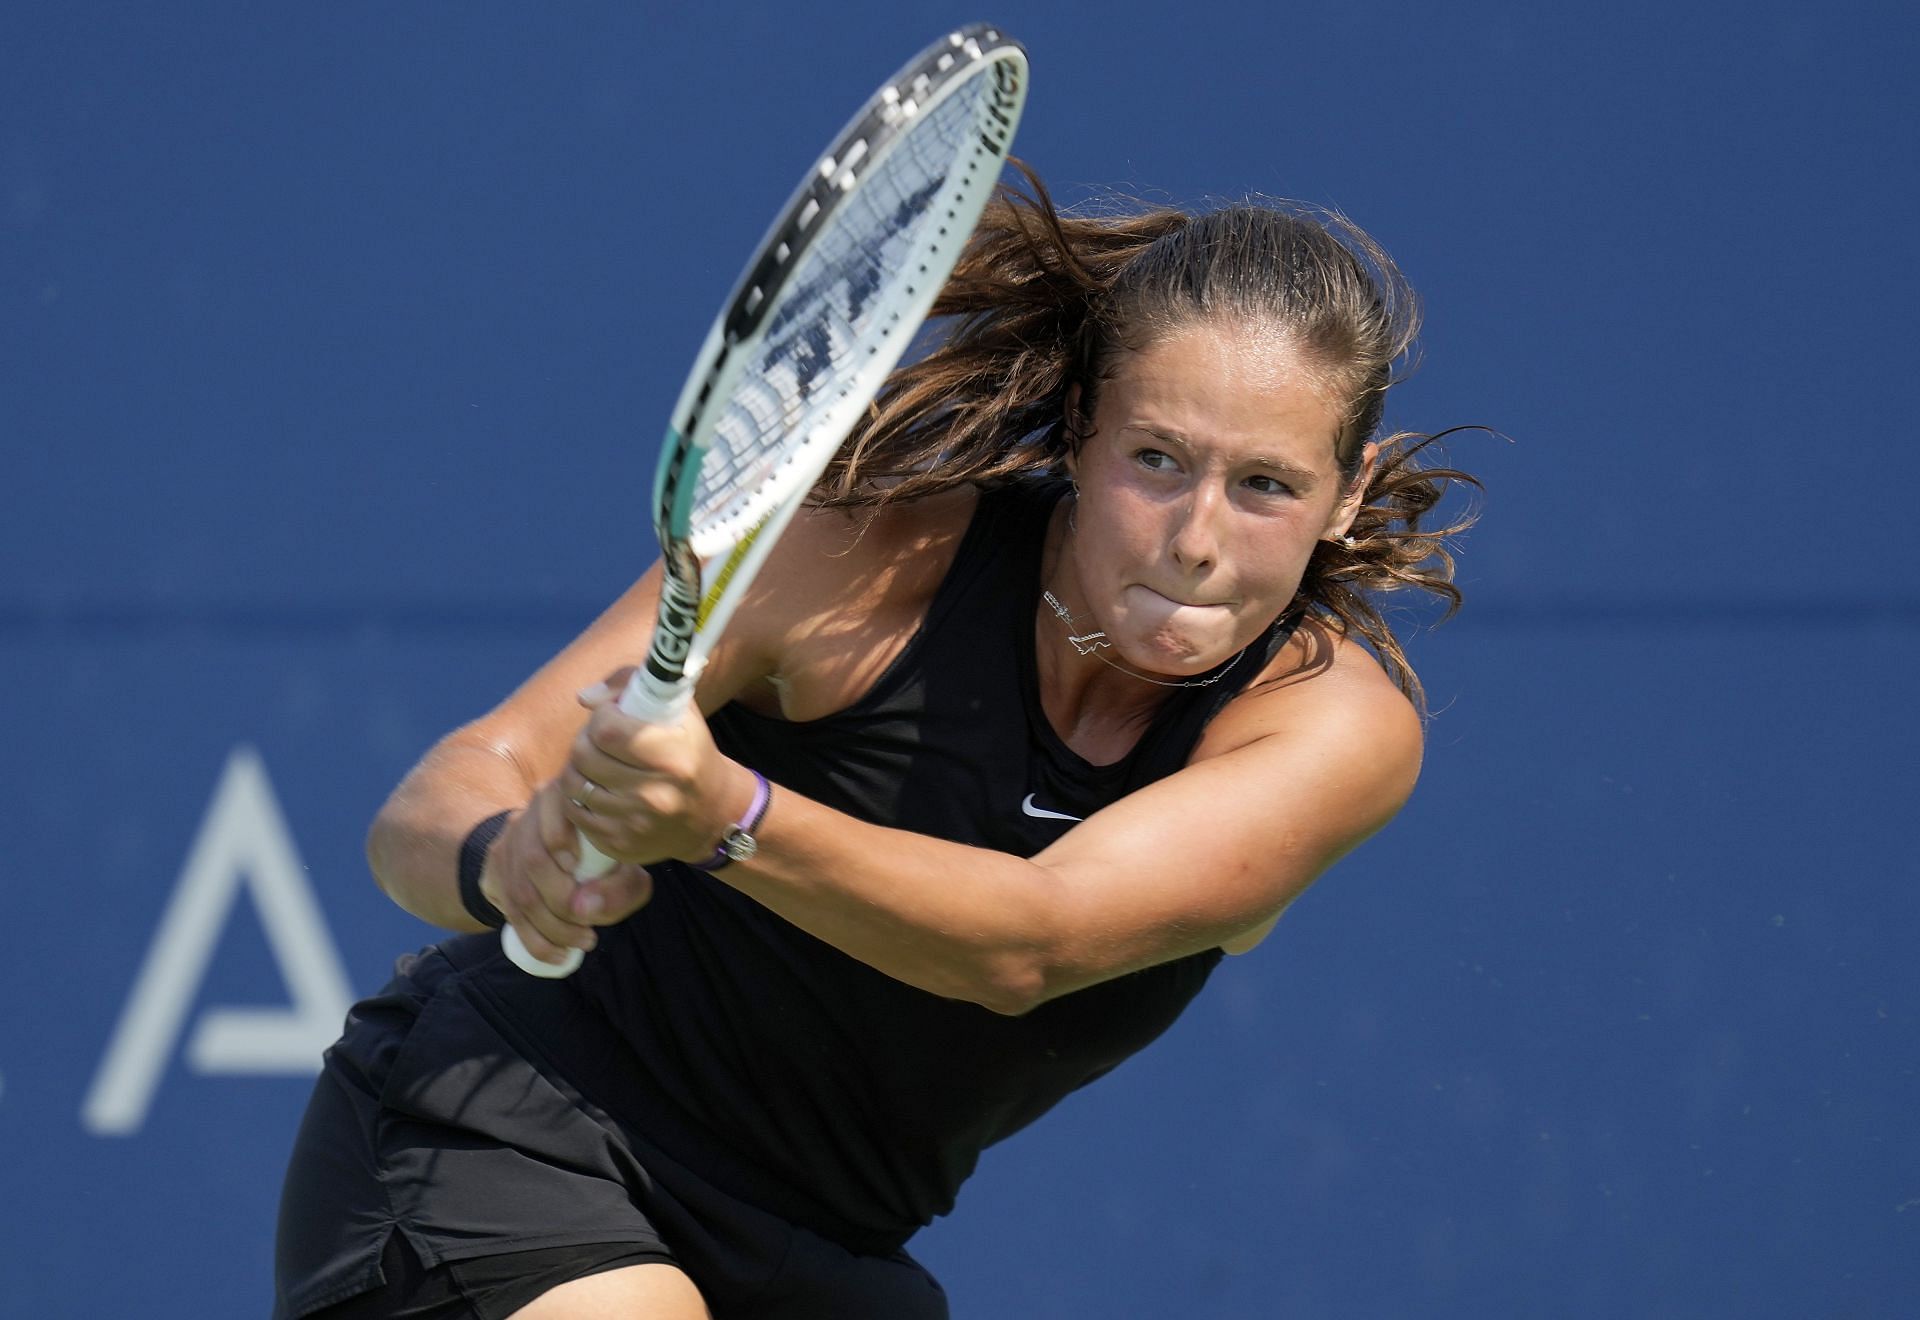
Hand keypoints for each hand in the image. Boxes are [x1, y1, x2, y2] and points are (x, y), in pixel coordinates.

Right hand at [479, 780, 655, 967]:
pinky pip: (511, 914)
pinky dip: (537, 941)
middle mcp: (529, 817)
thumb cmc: (605, 857)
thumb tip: (585, 908)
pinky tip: (560, 955)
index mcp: (562, 799)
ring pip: (522, 892)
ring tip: (584, 941)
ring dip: (553, 927)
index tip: (578, 867)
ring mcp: (509, 846)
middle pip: (534, 860)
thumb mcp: (624, 864)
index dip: (560, 836)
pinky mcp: (497, 874)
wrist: (559, 853)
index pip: (550, 807)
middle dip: (563, 901)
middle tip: (592, 926)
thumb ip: (622, 885)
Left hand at [556, 668, 757, 867]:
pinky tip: (598, 790)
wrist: (712, 814)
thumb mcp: (678, 710)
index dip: (601, 718)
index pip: (606, 730)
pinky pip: (576, 815)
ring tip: (596, 764)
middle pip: (583, 756)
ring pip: (574, 786)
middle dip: (585, 741)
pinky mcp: (620, 846)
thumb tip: (585, 698)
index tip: (612, 717)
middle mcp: (654, 795)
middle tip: (599, 740)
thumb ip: (630, 686)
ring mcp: (635, 825)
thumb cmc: (690, 752)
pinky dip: (580, 800)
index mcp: (672, 757)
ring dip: (578, 769)